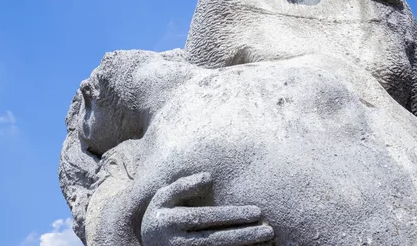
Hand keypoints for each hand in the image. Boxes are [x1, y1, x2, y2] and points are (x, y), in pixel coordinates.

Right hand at [141, 172, 273, 245]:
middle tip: (269, 230)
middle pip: (214, 241)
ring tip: (266, 241)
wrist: (147, 243)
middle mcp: (175, 243)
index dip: (231, 216)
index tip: (257, 212)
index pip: (204, 218)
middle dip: (243, 236)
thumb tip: (209, 177)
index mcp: (168, 221)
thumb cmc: (163, 214)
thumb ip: (183, 185)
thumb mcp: (163, 196)